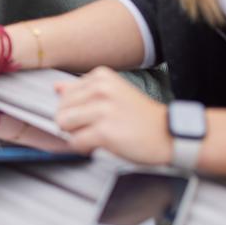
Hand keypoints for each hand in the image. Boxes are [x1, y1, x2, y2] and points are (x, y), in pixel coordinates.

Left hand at [54, 67, 172, 164]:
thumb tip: (57, 88)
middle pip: (61, 109)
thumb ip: (82, 90)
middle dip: (73, 124)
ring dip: (76, 135)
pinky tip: (100, 145)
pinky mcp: (104, 131)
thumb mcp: (113, 93)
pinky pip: (75, 141)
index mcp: (100, 76)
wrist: (168, 134)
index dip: (75, 110)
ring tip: (96, 136)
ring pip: (63, 124)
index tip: (92, 117)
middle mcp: (100, 89)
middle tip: (94, 129)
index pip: (64, 94)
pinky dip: (83, 147)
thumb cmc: (140, 117)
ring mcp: (102, 109)